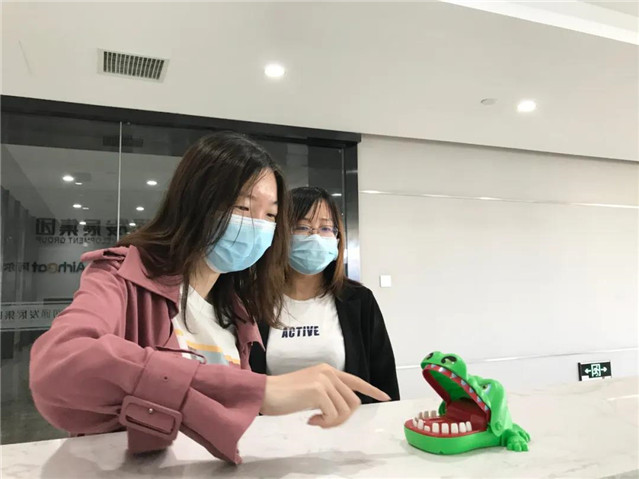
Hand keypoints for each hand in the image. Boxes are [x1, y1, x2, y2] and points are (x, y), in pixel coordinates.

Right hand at [260, 363, 390, 427]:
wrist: (266, 393)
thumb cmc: (284, 395)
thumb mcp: (311, 389)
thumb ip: (328, 393)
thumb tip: (343, 409)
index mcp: (328, 370)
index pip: (356, 380)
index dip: (372, 390)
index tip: (385, 397)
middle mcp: (329, 372)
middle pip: (353, 402)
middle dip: (343, 417)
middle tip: (324, 422)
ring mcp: (324, 380)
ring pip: (344, 410)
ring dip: (331, 422)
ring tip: (315, 420)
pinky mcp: (318, 391)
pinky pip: (333, 416)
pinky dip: (324, 423)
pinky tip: (310, 420)